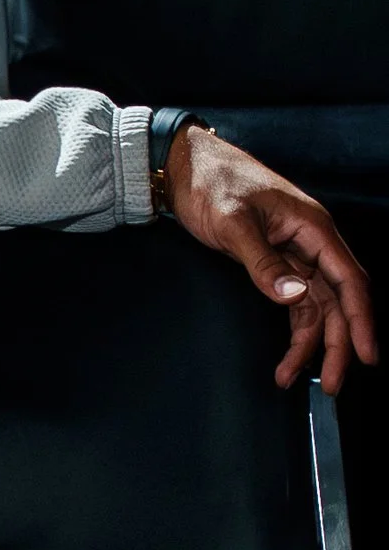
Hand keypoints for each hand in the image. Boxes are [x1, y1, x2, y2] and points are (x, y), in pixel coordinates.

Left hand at [164, 124, 378, 393]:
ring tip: (292, 378)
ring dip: (310, 344)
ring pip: (317, 307)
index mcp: (313, 228)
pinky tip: (285, 357)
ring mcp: (294, 254)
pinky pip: (295, 303)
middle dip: (337, 343)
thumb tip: (295, 295)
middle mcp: (311, 242)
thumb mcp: (233, 222)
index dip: (361, 319)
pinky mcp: (275, 263)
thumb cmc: (212, 182)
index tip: (365, 354)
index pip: (349, 280)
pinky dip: (293, 330)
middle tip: (330, 384)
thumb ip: (263, 262)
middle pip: (337, 301)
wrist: (184, 165)